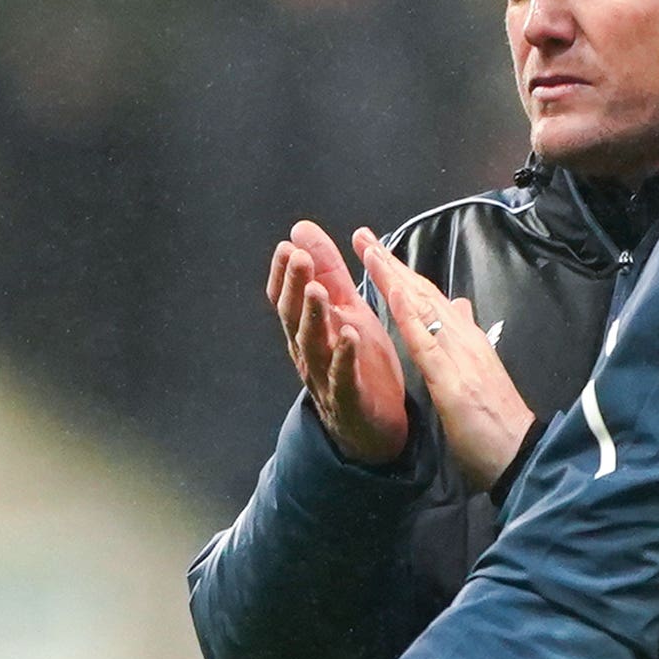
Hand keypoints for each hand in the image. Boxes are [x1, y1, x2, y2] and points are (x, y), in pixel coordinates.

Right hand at [268, 219, 408, 464]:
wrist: (373, 427)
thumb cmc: (359, 363)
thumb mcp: (347, 311)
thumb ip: (328, 273)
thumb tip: (301, 230)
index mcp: (309, 328)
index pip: (287, 298)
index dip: (285, 273)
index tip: (287, 245)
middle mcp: (309, 351)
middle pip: (294, 315)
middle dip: (295, 285)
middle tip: (297, 257)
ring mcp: (325, 376)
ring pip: (313, 343)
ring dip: (314, 315)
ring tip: (317, 289)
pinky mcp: (348, 398)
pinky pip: (342, 376)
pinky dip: (344, 356)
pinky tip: (349, 335)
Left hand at [358, 228, 539, 486]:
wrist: (521, 454)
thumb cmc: (500, 423)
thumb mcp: (481, 374)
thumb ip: (468, 338)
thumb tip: (460, 304)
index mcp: (468, 341)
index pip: (431, 300)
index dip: (403, 274)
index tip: (377, 251)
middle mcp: (465, 339)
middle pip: (424, 294)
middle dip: (392, 264)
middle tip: (362, 236)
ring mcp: (459, 355)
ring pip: (422, 308)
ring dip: (394, 277)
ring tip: (369, 250)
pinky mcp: (452, 377)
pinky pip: (425, 340)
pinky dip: (408, 313)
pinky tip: (392, 291)